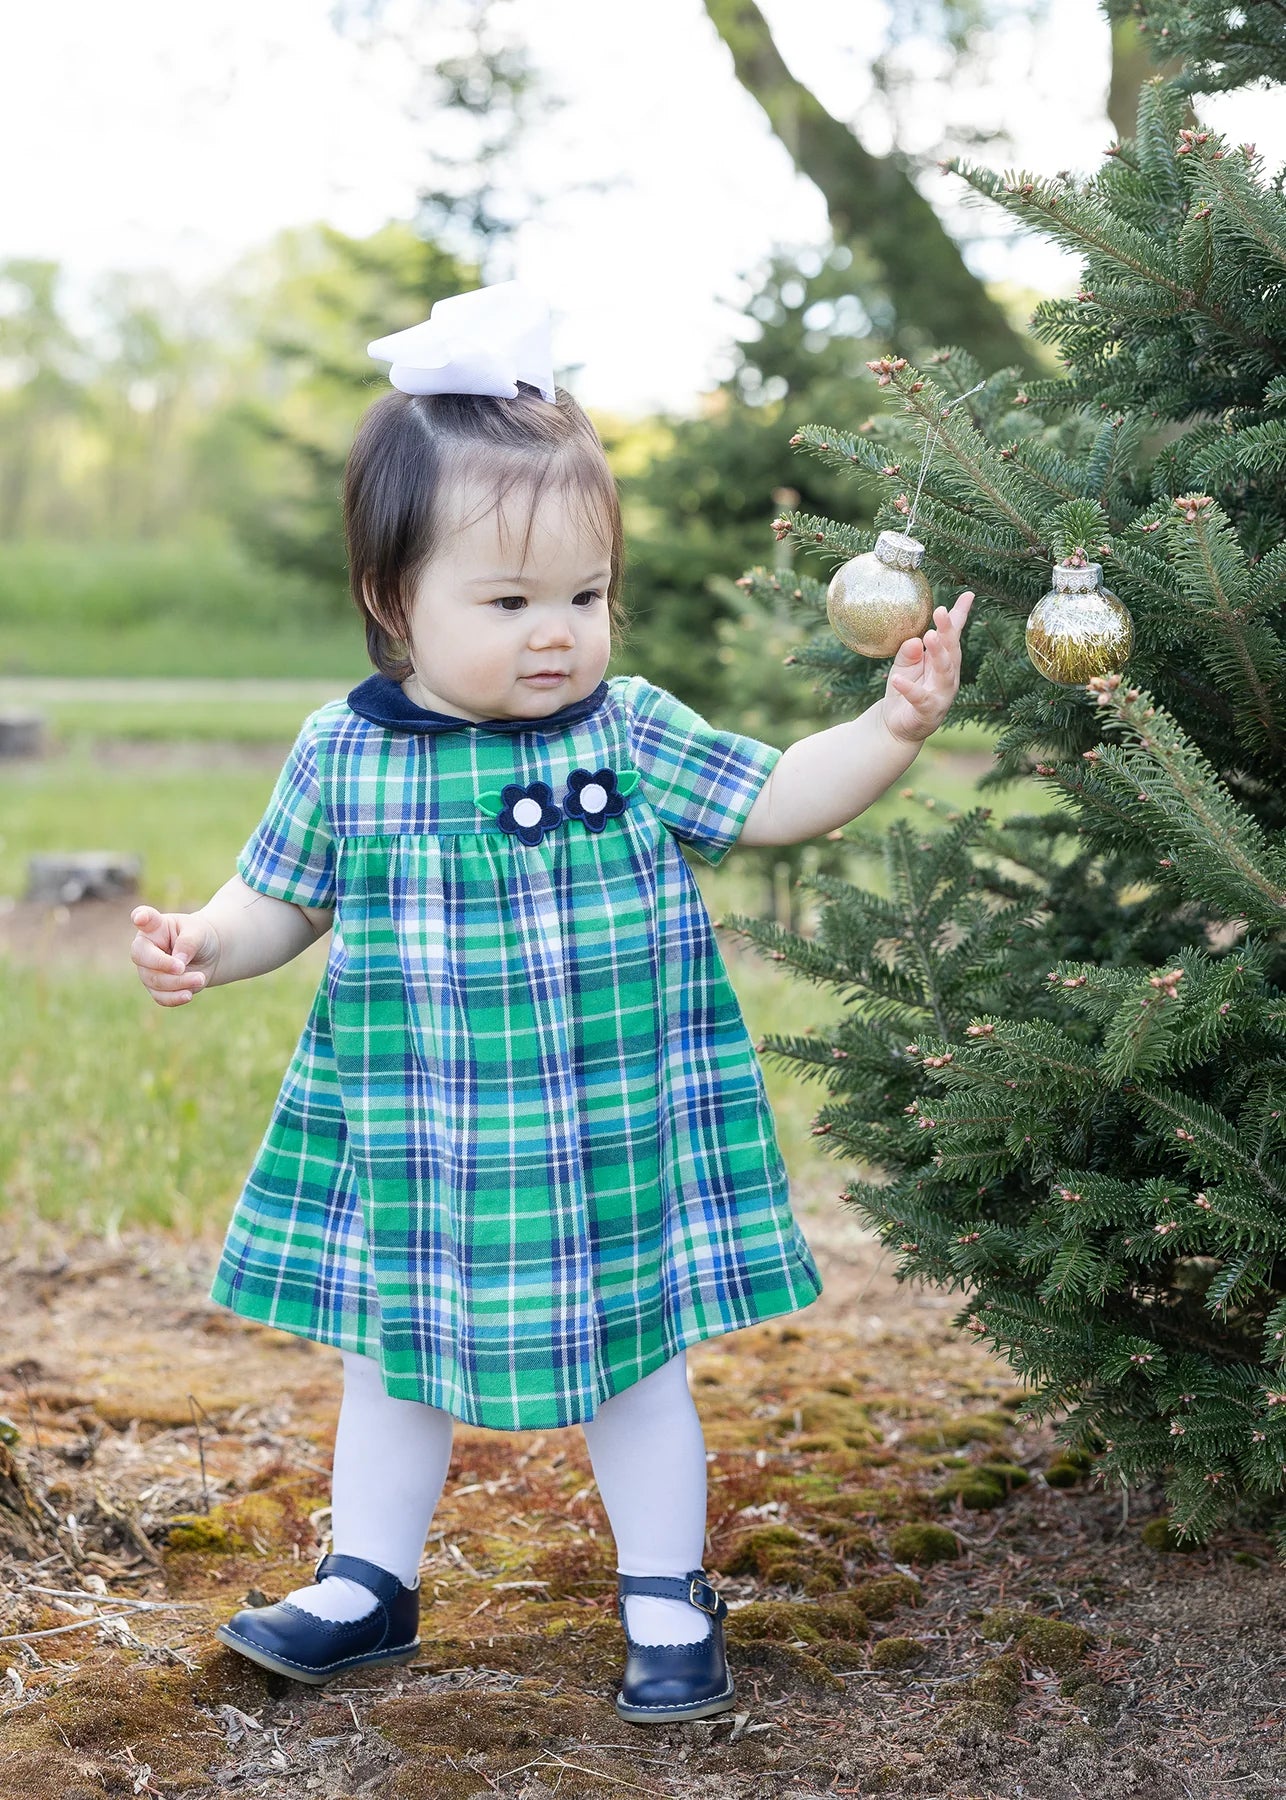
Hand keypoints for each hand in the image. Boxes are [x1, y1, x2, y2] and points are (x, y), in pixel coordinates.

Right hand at [129, 904, 220, 1006]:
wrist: (208, 955)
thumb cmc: (199, 937)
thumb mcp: (199, 933)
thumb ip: (188, 943)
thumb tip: (178, 962)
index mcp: (155, 926)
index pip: (144, 917)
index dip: (141, 917)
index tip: (141, 918)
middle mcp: (146, 947)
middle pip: (142, 957)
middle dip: (162, 964)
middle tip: (182, 967)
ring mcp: (148, 968)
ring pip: (155, 981)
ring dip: (178, 983)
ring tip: (200, 978)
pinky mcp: (156, 987)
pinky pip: (160, 997)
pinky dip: (174, 998)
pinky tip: (188, 995)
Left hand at [880, 591, 974, 744]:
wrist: (896, 727)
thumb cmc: (905, 689)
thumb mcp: (903, 665)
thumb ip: (909, 651)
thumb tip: (914, 639)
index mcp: (945, 660)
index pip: (953, 635)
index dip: (960, 615)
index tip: (968, 594)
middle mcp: (948, 676)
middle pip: (952, 650)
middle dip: (948, 630)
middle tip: (941, 611)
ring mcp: (941, 694)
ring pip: (944, 671)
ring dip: (938, 653)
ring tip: (929, 636)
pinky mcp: (928, 711)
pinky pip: (919, 698)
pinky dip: (908, 688)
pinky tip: (897, 679)